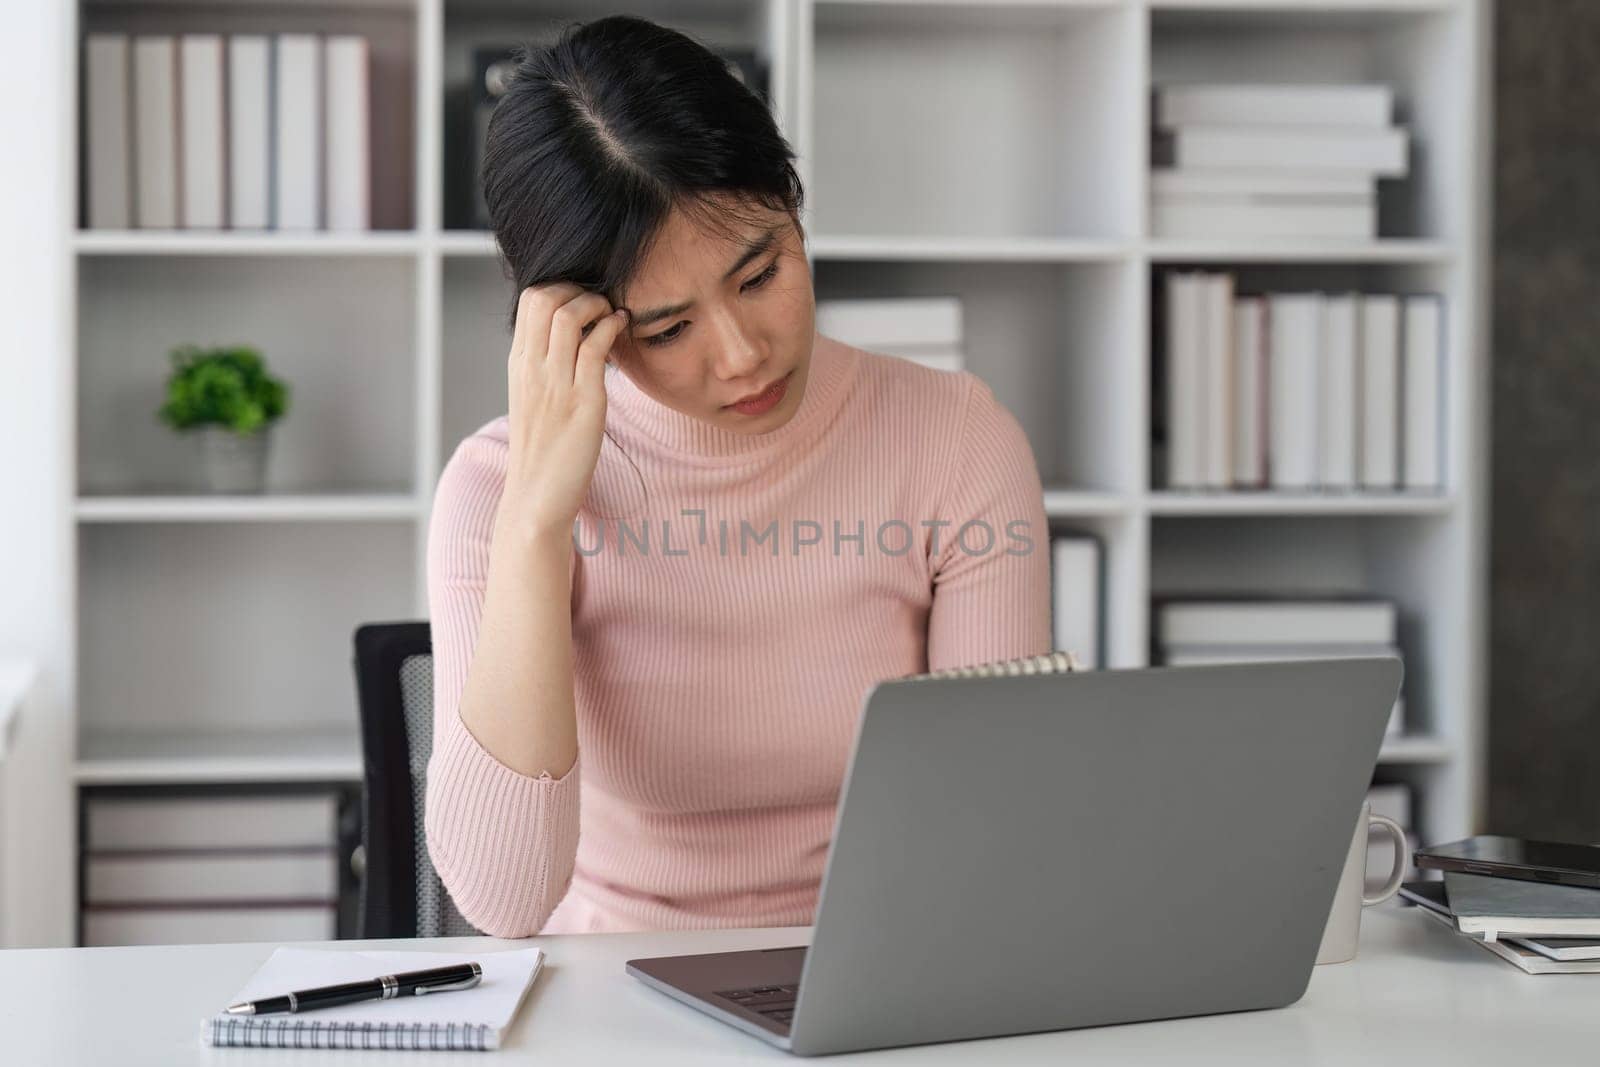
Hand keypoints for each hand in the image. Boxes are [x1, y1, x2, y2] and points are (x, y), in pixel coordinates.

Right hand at [498, 282, 629, 539]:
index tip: (583, 300)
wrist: (535, 498)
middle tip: (600, 303)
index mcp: (519, 364)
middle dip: (578, 289)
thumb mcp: (533, 398)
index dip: (561, 287)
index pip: (529, 300)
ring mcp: (555, 384)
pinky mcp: (583, 402)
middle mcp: (531, 368)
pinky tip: (622, 329)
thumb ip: (544, 364)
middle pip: (545, 297)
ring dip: (597, 304)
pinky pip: (595, 348)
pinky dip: (612, 328)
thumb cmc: (542, 449)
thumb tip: (569, 335)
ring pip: (569, 316)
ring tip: (612, 314)